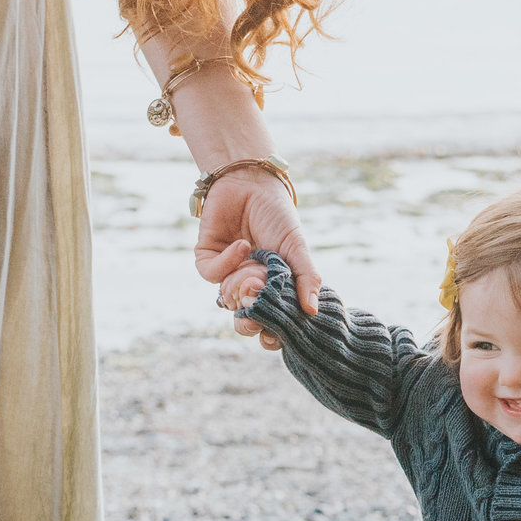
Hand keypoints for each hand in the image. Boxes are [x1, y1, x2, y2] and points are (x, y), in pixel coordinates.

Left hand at [195, 169, 319, 351]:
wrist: (252, 182)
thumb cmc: (277, 215)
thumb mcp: (296, 247)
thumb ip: (306, 277)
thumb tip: (312, 311)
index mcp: (271, 288)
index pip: (270, 322)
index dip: (271, 334)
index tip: (276, 338)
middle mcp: (248, 286)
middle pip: (245, 320)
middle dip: (252, 321)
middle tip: (259, 315)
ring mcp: (227, 274)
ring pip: (227, 300)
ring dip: (242, 288)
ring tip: (257, 271)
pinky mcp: (207, 259)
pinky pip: (212, 275)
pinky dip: (227, 262)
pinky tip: (242, 244)